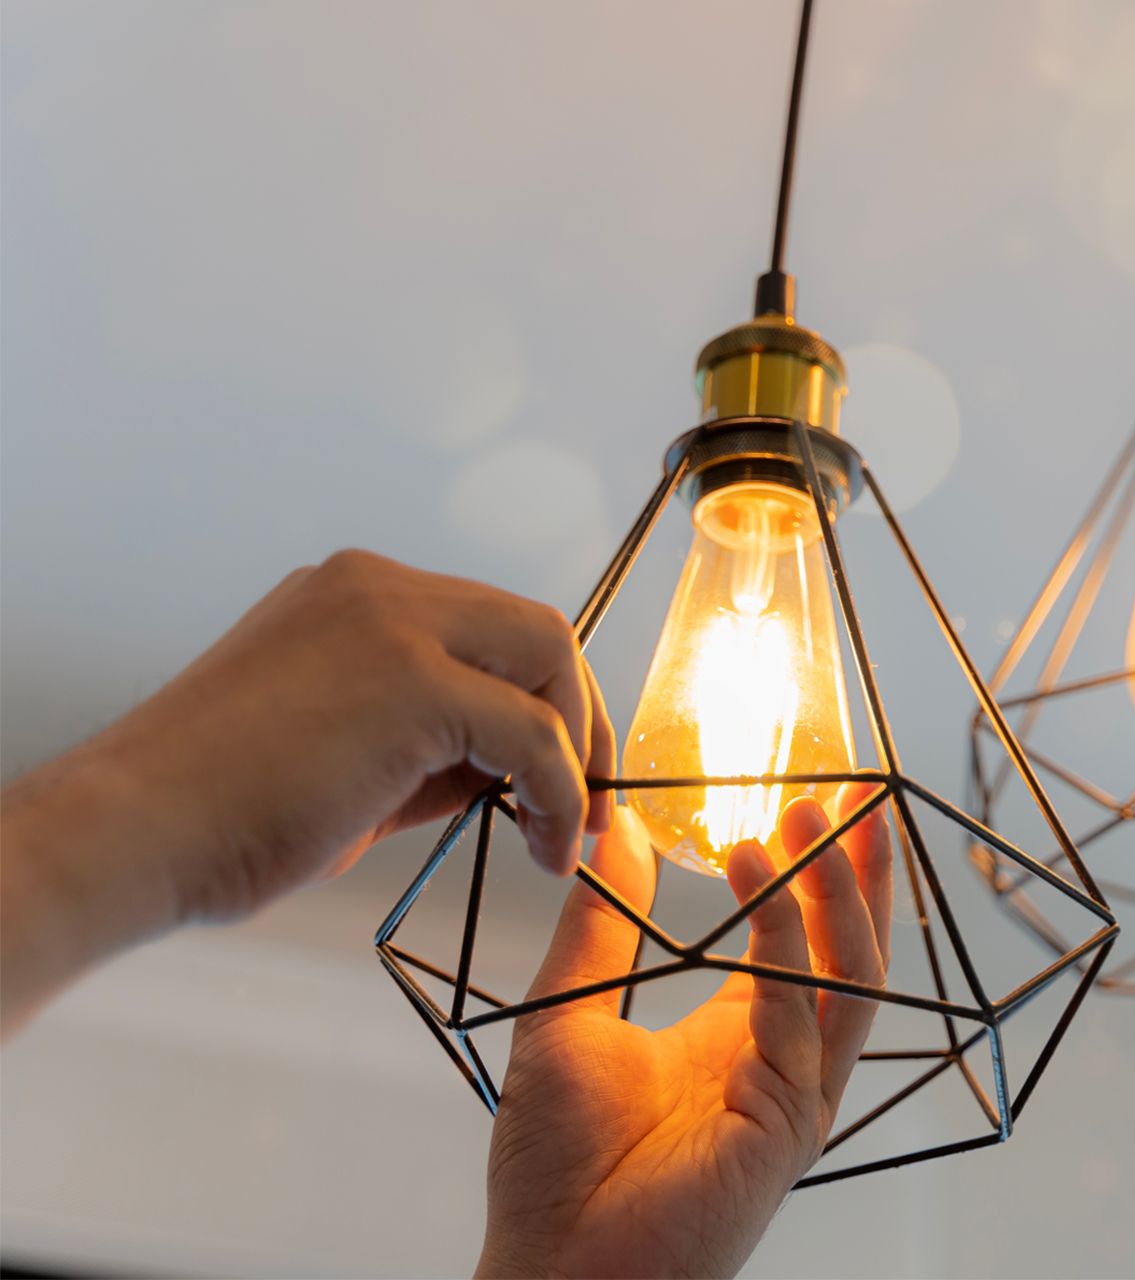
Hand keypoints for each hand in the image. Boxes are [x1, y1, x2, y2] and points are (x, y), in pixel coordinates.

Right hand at [0, 549, 612, 1038]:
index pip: (490, 627)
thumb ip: (437, 747)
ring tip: (567, 833)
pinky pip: (532, 734)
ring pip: (548, 661)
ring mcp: (394, 623)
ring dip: (577, 754)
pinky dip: (561, 793)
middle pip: (536, 629)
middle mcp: (377, 589)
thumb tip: (518, 772)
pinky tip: (547, 847)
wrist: (133, 835)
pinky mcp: (412, 682)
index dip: (543, 698)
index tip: (562, 771)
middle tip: (590, 800)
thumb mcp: (352, 758)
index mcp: (355, 596)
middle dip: (581, 716)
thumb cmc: (220, 813)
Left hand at [478, 783, 893, 1278]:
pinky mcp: (787, 1123)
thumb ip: (599, 926)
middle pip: (849, 950)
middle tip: (849, 791)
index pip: (800, 939)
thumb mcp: (565, 1014)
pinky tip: (758, 881)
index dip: (814, 871)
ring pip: (850, 977)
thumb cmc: (555, 1167)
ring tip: (811, 819)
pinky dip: (784, 942)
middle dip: (856, 869)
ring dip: (838, 893)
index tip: (814, 799)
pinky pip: (799, 1016)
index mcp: (740, 1036)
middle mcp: (782, 1062)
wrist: (551, 1266)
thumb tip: (615, 833)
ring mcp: (795, 1095)